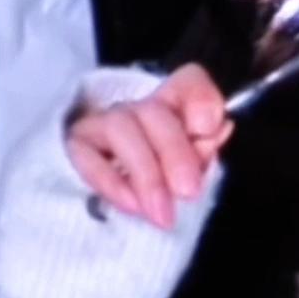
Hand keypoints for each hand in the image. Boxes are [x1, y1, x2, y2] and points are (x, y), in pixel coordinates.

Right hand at [65, 64, 232, 229]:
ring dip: (145, 174)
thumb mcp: (189, 170)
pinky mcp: (78, 146)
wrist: (108, 203)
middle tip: (188, 192)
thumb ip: (204, 151)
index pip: (189, 83)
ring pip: (120, 127)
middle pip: (154, 112)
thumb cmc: (159, 183)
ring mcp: (103, 124)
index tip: (209, 129)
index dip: (200, 98)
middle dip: (173, 151)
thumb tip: (220, 128)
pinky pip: (89, 155)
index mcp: (174, 109)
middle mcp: (138, 109)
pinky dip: (111, 181)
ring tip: (161, 214)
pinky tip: (132, 206)